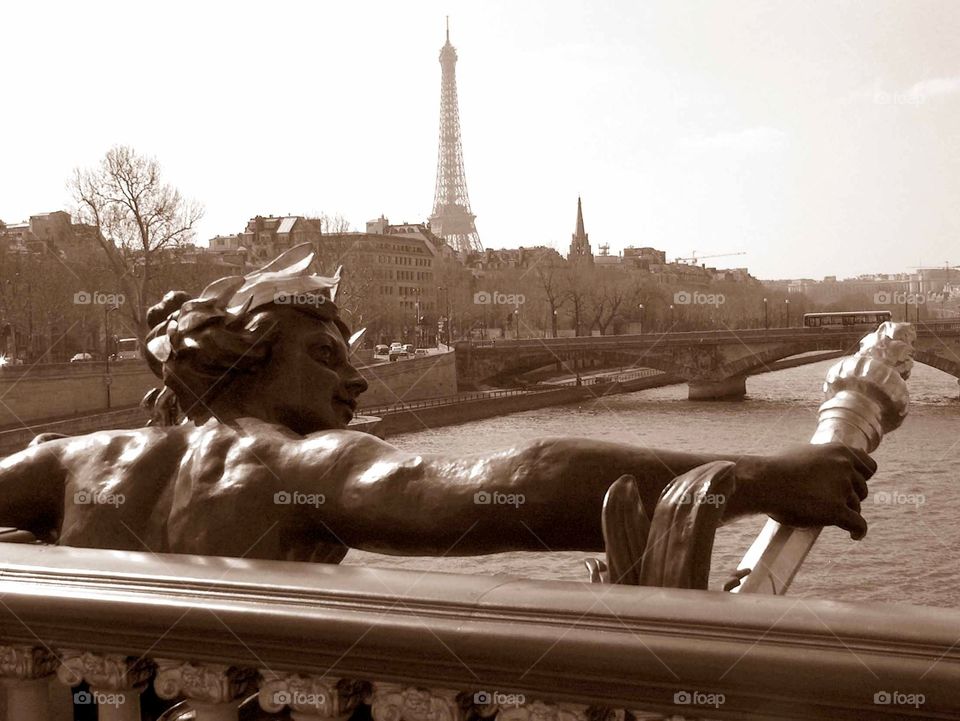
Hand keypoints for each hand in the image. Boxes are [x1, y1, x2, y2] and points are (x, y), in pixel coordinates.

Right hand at [761, 443, 876, 538]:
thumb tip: (822, 462)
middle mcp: (844, 467)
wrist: (763, 482)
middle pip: (862, 489)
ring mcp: (842, 489)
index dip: (862, 478)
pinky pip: (858, 524)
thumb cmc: (776, 468)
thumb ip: (821, 457)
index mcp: (839, 451)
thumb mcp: (803, 452)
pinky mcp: (836, 510)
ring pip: (856, 507)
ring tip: (830, 516)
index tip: (854, 485)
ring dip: (847, 512)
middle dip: (851, 497)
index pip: (869, 467)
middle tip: (834, 502)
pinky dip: (858, 531)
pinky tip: (855, 535)